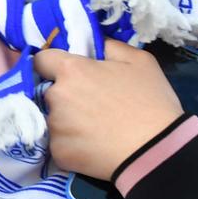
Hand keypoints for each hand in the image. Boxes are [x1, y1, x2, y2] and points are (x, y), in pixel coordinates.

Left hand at [32, 46, 184, 180]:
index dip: (54, 65)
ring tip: (96, 130)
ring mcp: (55, 127)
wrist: (156, 151)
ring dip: (68, 122)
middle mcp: (56, 96)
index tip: (69, 74)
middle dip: (66, 96)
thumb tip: (94, 45)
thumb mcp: (139, 61)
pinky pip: (60, 144)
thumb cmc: (150, 102)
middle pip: (50, 92)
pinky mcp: (58, 153)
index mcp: (72, 70)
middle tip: (94, 106)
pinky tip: (94, 148)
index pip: (42, 60)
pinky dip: (73, 146)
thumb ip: (109, 47)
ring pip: (55, 119)